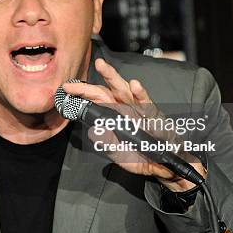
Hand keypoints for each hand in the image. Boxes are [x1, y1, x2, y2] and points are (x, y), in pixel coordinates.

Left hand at [63, 58, 204, 191]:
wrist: (165, 165)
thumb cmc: (142, 156)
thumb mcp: (119, 154)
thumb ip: (107, 143)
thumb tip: (93, 132)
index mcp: (115, 115)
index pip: (97, 100)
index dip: (82, 94)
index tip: (66, 90)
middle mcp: (126, 108)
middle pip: (106, 91)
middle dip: (90, 85)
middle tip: (74, 81)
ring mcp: (139, 110)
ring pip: (124, 90)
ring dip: (113, 78)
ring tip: (102, 67)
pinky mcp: (154, 115)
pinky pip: (147, 103)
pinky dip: (141, 94)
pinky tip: (134, 85)